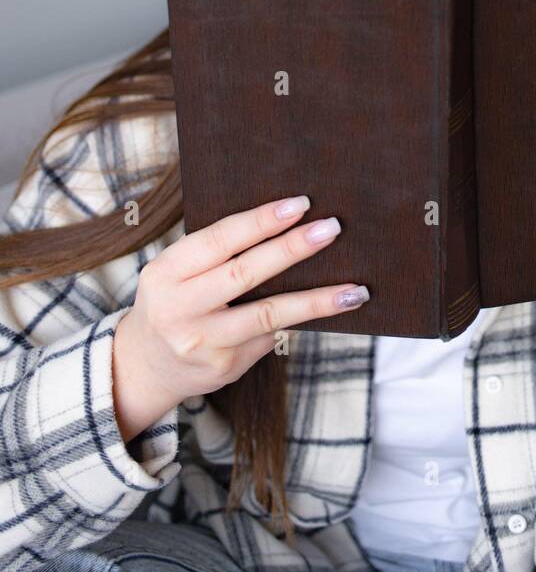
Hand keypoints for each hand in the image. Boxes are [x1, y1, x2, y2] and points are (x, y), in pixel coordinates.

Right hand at [112, 195, 368, 442]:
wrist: (145, 365)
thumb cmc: (174, 300)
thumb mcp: (177, 271)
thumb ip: (217, 253)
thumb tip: (287, 224)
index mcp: (167, 272)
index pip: (220, 240)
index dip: (261, 221)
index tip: (300, 204)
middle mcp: (181, 308)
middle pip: (245, 274)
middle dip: (292, 249)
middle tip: (331, 229)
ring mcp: (203, 342)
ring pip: (268, 314)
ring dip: (316, 301)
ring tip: (354, 290)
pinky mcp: (225, 367)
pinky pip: (269, 337)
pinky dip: (298, 320)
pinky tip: (327, 308)